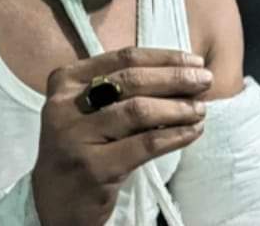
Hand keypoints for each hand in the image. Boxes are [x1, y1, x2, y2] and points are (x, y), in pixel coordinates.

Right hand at [31, 47, 212, 225]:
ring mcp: (75, 137)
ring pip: (138, 111)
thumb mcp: (89, 110)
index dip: (164, 58)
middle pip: (132, 81)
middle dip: (175, 78)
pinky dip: (174, 135)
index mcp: (65, 81)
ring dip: (178, 108)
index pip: (123, 59)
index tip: (195, 61)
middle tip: (205, 81)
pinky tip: (192, 132)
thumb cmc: (82, 147)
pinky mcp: (92, 167)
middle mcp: (64, 105)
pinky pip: (144, 144)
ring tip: (200, 109)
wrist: (53, 202)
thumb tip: (182, 71)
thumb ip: (122, 88)